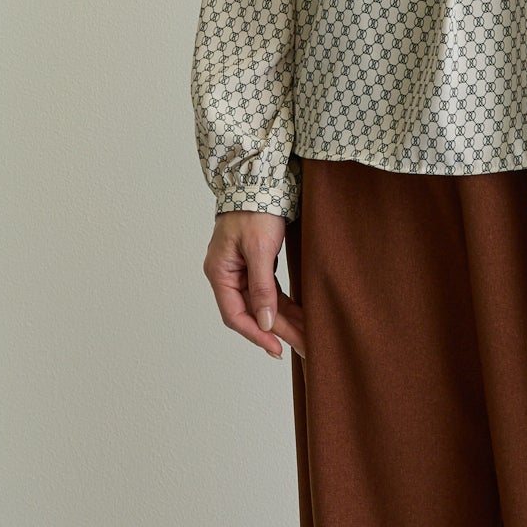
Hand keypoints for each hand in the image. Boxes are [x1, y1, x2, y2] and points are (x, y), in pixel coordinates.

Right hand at [203, 211, 306, 359]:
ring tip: (306, 337)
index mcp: (220, 273)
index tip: (278, 347)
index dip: (257, 334)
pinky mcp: (256, 264)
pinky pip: (269, 291)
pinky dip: (284, 304)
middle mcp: (228, 275)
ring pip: (263, 304)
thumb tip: (265, 322)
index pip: (235, 315)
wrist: (259, 180)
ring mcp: (241, 270)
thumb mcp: (259, 249)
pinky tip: (299, 316)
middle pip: (252, 312)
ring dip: (284, 320)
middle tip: (302, 346)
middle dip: (277, 330)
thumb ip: (261, 287)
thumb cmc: (255, 209)